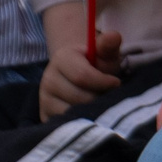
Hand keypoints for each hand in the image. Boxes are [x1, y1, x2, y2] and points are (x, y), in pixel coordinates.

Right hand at [38, 2, 122, 118]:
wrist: (78, 75)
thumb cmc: (95, 64)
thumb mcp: (103, 53)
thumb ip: (108, 46)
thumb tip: (114, 36)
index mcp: (61, 59)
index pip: (82, 76)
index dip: (103, 82)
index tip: (116, 83)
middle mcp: (48, 79)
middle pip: (80, 98)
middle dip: (99, 97)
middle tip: (106, 94)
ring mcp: (44, 99)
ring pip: (74, 113)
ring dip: (91, 111)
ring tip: (97, 101)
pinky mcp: (45, 116)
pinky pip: (67, 125)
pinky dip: (81, 122)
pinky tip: (88, 113)